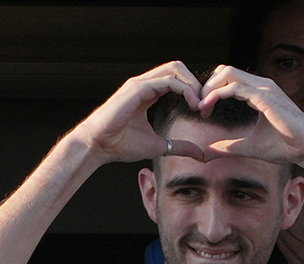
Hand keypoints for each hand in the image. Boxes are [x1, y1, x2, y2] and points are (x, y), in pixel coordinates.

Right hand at [73, 61, 204, 164]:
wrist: (98, 146)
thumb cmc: (120, 145)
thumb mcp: (158, 146)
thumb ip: (179, 147)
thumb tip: (200, 154)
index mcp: (148, 93)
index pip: (177, 79)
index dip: (194, 91)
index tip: (203, 111)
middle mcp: (144, 84)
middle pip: (178, 68)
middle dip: (197, 84)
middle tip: (205, 106)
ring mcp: (140, 83)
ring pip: (175, 69)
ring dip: (193, 85)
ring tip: (200, 105)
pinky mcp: (138, 88)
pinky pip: (168, 81)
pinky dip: (184, 90)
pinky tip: (192, 105)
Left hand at [197, 65, 303, 165]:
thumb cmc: (284, 147)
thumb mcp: (248, 147)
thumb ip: (226, 147)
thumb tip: (205, 154)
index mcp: (258, 92)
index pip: (228, 79)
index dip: (211, 92)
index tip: (202, 112)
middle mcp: (262, 85)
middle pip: (224, 71)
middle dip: (206, 86)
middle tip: (198, 108)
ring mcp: (264, 88)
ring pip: (227, 73)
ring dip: (209, 89)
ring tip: (201, 109)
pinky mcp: (265, 97)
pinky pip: (234, 87)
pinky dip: (216, 96)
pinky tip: (208, 109)